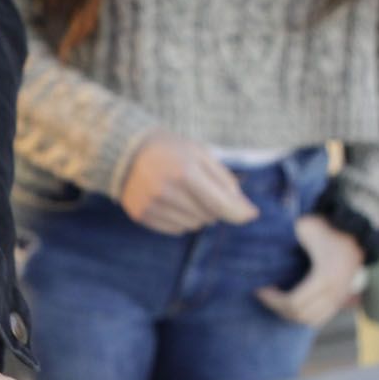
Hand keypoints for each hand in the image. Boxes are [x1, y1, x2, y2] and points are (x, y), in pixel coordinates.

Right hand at [120, 131, 259, 234]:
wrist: (126, 150)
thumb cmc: (172, 150)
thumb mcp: (202, 155)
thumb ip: (226, 182)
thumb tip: (247, 212)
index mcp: (184, 171)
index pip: (220, 204)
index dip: (239, 212)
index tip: (252, 214)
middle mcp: (166, 191)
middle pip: (209, 216)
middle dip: (214, 207)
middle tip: (202, 189)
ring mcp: (151, 205)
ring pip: (193, 225)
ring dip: (197, 214)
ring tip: (184, 194)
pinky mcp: (141, 215)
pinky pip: (175, 229)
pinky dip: (180, 219)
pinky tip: (172, 202)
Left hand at [256, 213, 364, 326]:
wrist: (356, 233)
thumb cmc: (327, 229)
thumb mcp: (307, 227)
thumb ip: (288, 236)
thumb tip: (262, 238)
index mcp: (325, 277)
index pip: (294, 303)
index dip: (272, 300)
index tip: (260, 289)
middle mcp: (335, 292)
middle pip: (300, 315)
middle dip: (277, 307)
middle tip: (263, 294)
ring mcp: (339, 299)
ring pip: (309, 321)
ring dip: (289, 314)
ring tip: (275, 300)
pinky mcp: (340, 301)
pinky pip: (319, 319)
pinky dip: (302, 315)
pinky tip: (289, 302)